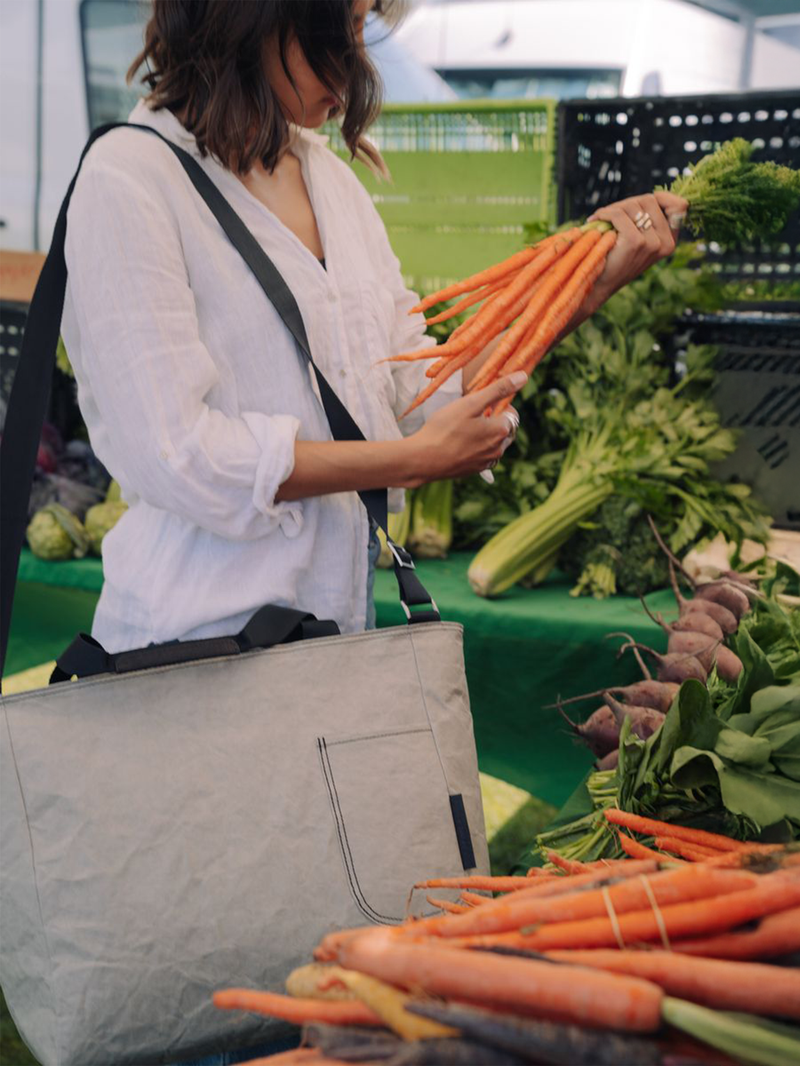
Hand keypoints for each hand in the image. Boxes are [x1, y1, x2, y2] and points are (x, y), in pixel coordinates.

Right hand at [406, 372, 526, 484]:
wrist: (423, 460)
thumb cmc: (445, 428)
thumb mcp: (471, 403)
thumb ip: (498, 389)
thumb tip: (523, 376)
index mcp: (501, 430)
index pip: (511, 412)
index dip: (496, 405)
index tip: (479, 403)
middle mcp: (498, 449)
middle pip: (504, 429)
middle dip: (492, 420)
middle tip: (469, 415)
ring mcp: (486, 462)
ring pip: (493, 443)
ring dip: (484, 435)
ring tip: (461, 429)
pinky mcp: (474, 471)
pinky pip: (481, 455)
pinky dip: (474, 447)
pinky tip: (457, 443)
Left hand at [585, 190, 688, 310]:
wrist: (599, 285)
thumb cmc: (615, 259)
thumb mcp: (639, 239)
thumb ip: (650, 220)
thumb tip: (656, 196)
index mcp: (670, 241)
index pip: (679, 205)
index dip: (661, 198)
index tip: (639, 205)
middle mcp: (666, 243)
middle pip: (650, 200)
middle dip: (627, 203)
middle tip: (610, 215)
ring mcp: (652, 243)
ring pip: (633, 205)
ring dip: (613, 209)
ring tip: (602, 220)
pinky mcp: (635, 242)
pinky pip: (618, 215)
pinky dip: (604, 213)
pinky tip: (595, 219)